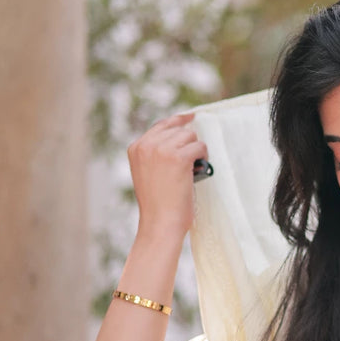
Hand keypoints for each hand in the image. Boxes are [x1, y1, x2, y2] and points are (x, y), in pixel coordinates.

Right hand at [127, 111, 209, 239]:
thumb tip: (180, 135)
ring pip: (190, 136)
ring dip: (196, 151)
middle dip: (188, 144)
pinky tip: (198, 170)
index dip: (178, 121)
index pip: (161, 125)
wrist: (160, 223)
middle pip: (179, 129)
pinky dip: (204, 158)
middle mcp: (147, 145)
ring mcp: (162, 150)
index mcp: (136, 148)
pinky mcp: (179, 157)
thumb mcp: (147, 172)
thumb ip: (155, 153)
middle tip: (189, 165)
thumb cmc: (158, 203)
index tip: (190, 117)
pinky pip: (200, 147)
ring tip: (192, 169)